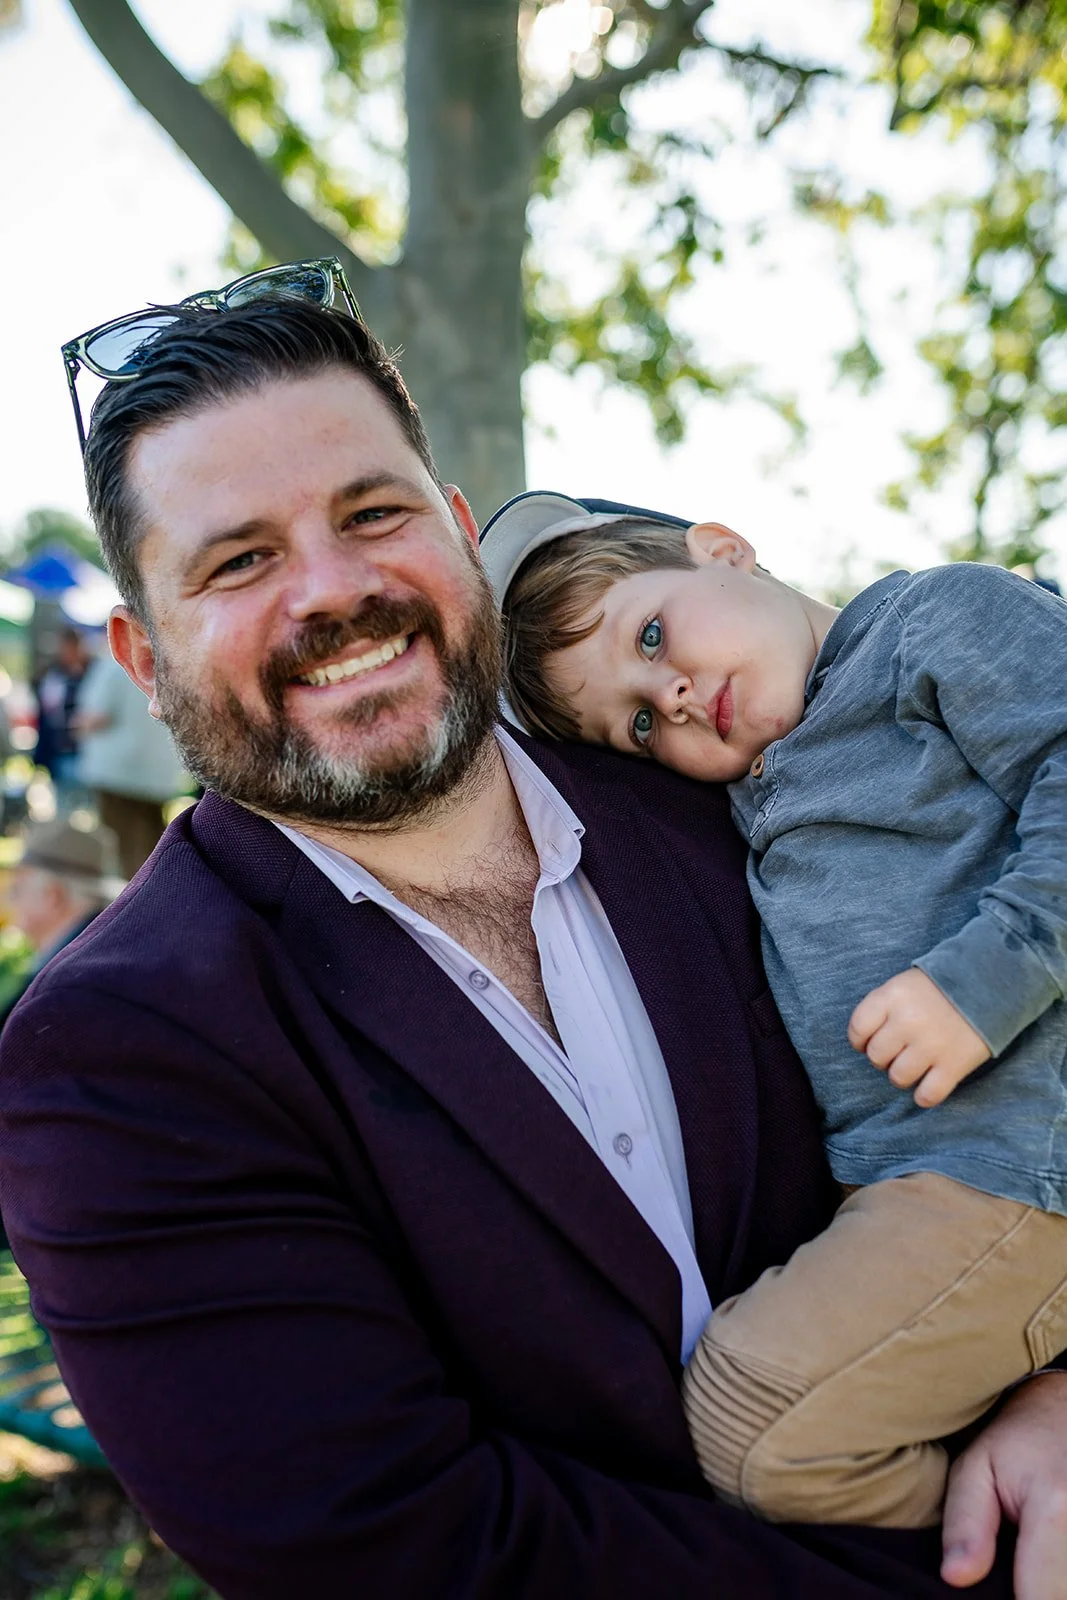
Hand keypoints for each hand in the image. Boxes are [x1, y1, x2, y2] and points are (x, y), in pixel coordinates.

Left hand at [848, 968, 989, 1106]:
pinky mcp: (954, 1065)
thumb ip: (884, 1007)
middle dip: (883, 1058)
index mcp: (892, 996)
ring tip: (914, 1066)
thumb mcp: (905, 983)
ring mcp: (931, 1045)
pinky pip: (927, 1095)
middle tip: (897, 1052)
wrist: (991, 982)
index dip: (860, 1040)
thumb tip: (865, 1040)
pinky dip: (924, 1095)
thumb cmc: (942, 985)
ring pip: (898, 1078)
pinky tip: (929, 1084)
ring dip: (902, 1076)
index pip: (858, 1028)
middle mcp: (908, 1021)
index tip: (868, 1042)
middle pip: (876, 1056)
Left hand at [941, 1373, 1066, 1598]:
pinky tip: (1046, 1561)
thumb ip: (965, 1524)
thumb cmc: (1020, 1439)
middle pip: (1058, 1597)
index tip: (986, 1588)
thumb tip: (956, 1577)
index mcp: (1057, 1511)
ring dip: (1048, 1582)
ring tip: (1027, 1559)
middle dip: (1031, 1590)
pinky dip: (1059, 1576)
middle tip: (1009, 1562)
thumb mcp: (977, 1467)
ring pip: (1066, 1587)